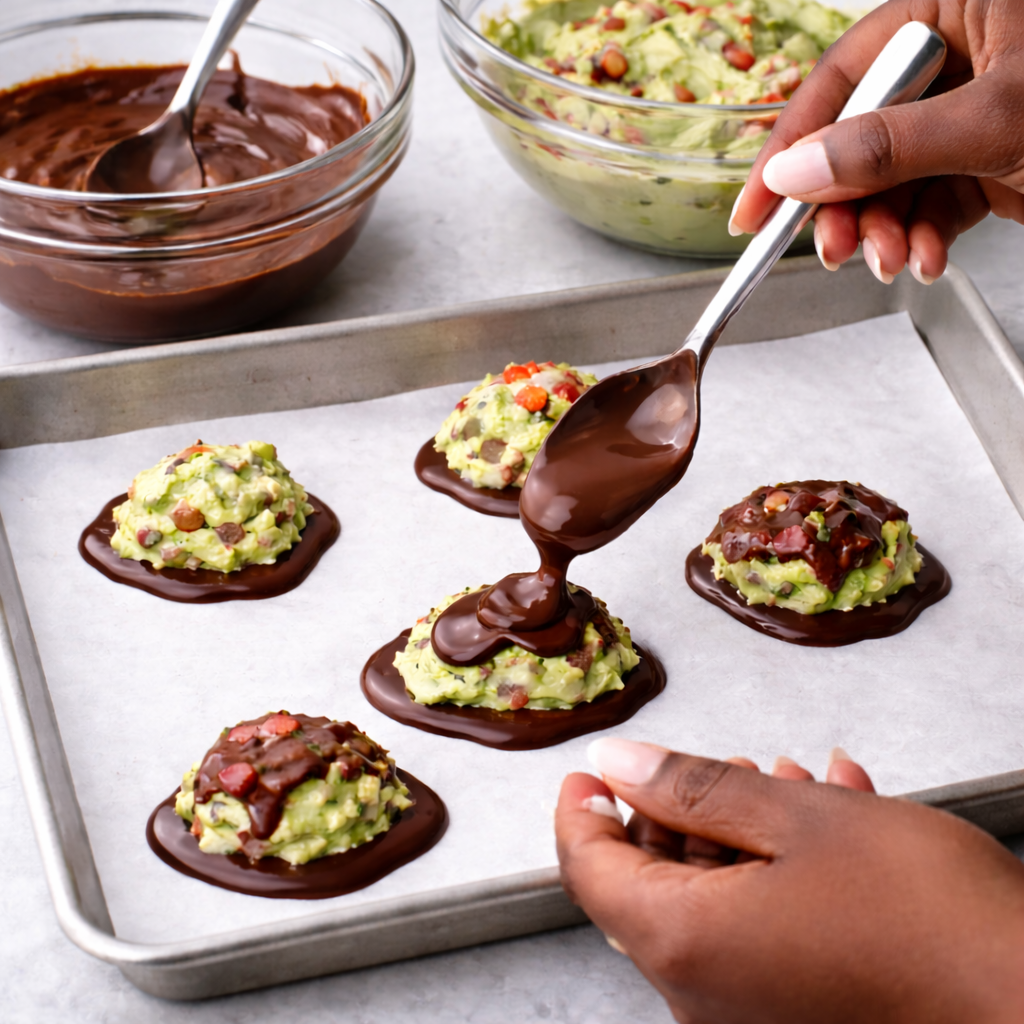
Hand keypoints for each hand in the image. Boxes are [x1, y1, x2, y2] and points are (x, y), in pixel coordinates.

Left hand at [555, 740, 1023, 1023]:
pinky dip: (774, 872)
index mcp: (686, 944)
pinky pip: (755, 930)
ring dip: (739, 832)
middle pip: (650, 885)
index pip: (589, 869)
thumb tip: (615, 762)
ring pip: (710, 900)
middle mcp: (703, 995)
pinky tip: (826, 816)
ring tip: (790, 778)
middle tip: (720, 760)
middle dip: (681, 810)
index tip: (588, 768)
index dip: (581, 808)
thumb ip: (690, 788)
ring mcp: (749, 1013)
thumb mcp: (795, 819)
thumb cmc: (924, 911)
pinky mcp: (793, 1013)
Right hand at [729, 0, 1023, 285]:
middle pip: (858, 137)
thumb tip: (795, 171)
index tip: (754, 208)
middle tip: (833, 250)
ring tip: (892, 262)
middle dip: (845, 206)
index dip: (789, 146)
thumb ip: (886, 146)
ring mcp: (970, 112)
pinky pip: (930, 203)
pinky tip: (926, 259)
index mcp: (953, 5)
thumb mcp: (996, 118)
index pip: (843, 77)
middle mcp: (956, 56)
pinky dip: (921, 239)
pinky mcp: (987, 160)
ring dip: (882, 233)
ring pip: (890, 181)